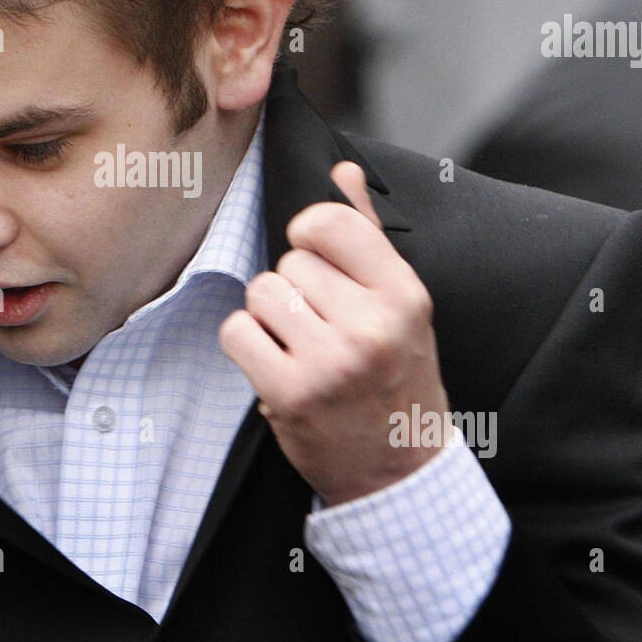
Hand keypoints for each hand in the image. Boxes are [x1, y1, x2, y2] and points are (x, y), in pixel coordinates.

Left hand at [219, 161, 450, 505]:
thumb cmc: (396, 379)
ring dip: (269, 318)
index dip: (307, 235)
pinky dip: (247, 346)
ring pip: (260, 293)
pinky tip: (276, 366)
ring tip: (300, 347)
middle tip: (320, 328)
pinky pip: (237, 332)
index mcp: (403, 294)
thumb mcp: (400, 306)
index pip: (328, 223)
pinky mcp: (291, 393)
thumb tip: (342, 170)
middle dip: (294, 289)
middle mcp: (372, 325)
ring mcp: (331, 361)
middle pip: (288, 262)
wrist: (400, 471)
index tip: (314, 259)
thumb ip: (367, 235)